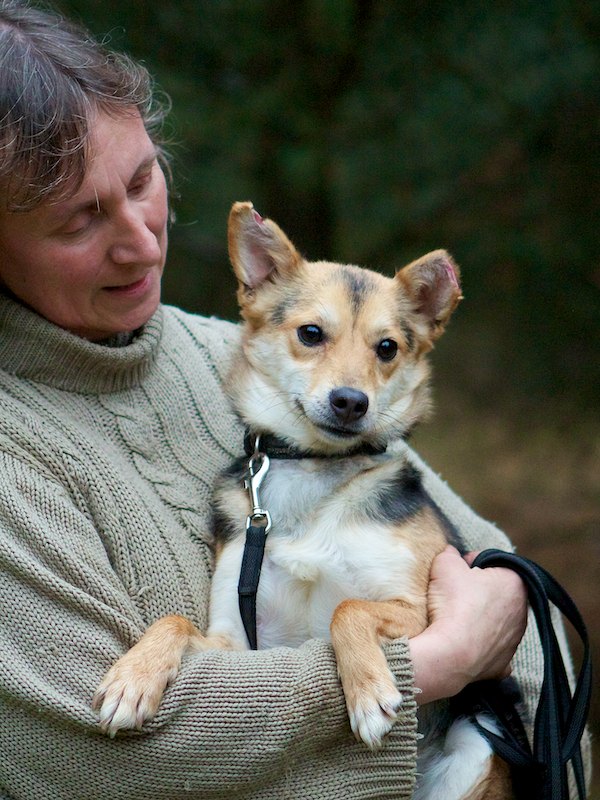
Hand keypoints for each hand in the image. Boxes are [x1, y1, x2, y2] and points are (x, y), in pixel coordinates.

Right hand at [408, 545, 527, 704]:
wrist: (450, 654)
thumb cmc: (452, 604)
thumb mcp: (445, 564)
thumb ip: (450, 553)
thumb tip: (451, 553)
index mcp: (514, 582)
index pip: (491, 564)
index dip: (469, 563)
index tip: (455, 570)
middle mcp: (522, 612)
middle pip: (495, 593)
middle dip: (476, 591)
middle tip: (453, 593)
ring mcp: (514, 641)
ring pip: (495, 622)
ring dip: (479, 618)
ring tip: (454, 619)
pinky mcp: (503, 664)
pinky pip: (491, 650)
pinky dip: (480, 646)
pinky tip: (464, 644)